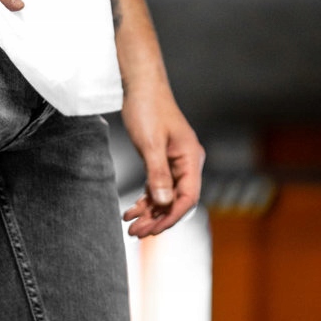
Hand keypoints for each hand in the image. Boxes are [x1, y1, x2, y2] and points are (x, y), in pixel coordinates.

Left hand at [120, 83, 204, 236]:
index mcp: (190, 159)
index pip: (188, 197)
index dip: (172, 217)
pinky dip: (145, 202)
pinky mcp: (162, 162)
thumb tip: (165, 203)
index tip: (154, 230)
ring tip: (130, 228)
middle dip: (157, 219)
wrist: (140, 86)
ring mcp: (175, 164)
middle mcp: (187, 164)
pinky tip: (130, 212)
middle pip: (176, 202)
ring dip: (149, 214)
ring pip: (165, 198)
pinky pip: (157, 189)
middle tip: (136, 234)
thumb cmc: (147, 109)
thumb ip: (158, 174)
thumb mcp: (150, 143)